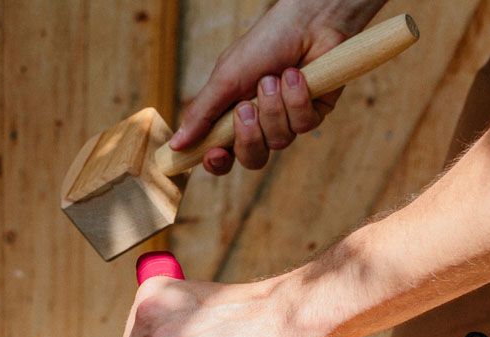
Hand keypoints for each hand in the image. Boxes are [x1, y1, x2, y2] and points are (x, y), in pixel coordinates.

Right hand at [168, 0, 384, 173]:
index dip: (219, 162)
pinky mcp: (313, 114)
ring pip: (279, 142)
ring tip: (274, 77)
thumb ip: (201, 114)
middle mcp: (260, 124)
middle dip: (249, 135)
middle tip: (247, 107)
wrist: (304, 22)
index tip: (216, 154)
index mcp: (233, 117)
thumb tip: (176, 145)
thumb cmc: (262, 44)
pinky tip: (296, 76)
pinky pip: (303, 125)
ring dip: (274, 107)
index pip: (223, 156)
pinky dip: (296, 99)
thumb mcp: (225, 79)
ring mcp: (288, 121)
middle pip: (252, 158)